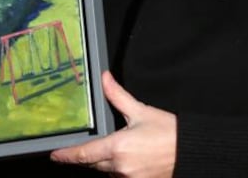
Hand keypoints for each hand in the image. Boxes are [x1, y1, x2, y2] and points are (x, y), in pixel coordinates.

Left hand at [51, 72, 175, 177]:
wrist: (192, 151)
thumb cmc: (169, 132)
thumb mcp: (141, 111)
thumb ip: (118, 96)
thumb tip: (105, 79)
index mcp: (117, 147)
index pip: (83, 154)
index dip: (66, 155)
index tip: (55, 155)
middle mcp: (120, 166)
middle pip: (93, 164)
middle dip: (89, 156)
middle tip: (85, 149)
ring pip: (108, 172)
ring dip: (107, 163)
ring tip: (121, 150)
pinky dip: (120, 170)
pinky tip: (131, 160)